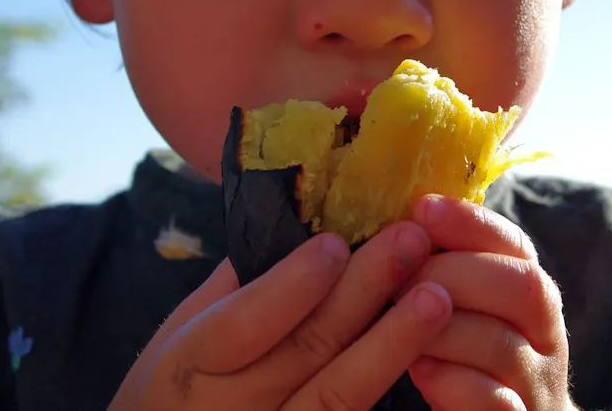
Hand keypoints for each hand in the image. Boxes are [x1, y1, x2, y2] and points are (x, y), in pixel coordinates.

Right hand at [108, 222, 451, 410]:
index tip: (335, 242)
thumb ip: (234, 285)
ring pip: (340, 396)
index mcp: (189, 369)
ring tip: (436, 296)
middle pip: (305, 351)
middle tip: (410, 240)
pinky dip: (392, 382)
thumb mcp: (182, 335)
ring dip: (394, 342)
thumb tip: (297, 219)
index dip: (290, 286)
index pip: (240, 327)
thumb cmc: (175, 388)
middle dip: (362, 291)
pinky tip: (431, 349)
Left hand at [403, 195, 572, 410]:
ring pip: (501, 345)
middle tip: (399, 280)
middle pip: (521, 286)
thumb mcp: (468, 309)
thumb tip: (400, 222)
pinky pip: (495, 401)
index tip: (423, 208)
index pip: (515, 243)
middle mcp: (546, 334)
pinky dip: (453, 383)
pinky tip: (421, 372)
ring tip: (398, 324)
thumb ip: (450, 270)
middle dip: (454, 273)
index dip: (471, 222)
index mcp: (531, 294)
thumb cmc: (470, 361)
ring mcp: (537, 384)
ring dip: (442, 329)